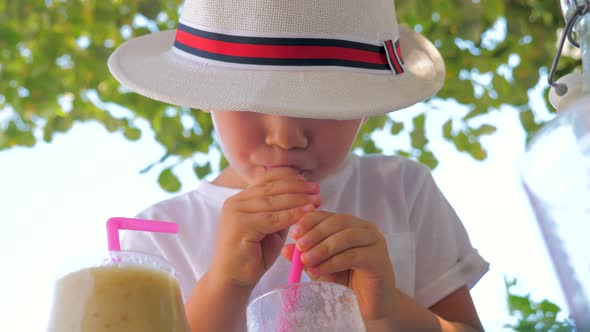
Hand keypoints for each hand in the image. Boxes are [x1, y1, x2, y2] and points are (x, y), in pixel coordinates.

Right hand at [210, 167, 321, 288]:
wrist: (232, 281)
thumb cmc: (254, 257)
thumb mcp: (270, 228)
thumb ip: (281, 212)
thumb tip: (303, 196)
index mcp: (240, 199)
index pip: (267, 181)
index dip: (290, 179)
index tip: (310, 182)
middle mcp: (235, 202)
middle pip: (271, 188)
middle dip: (297, 188)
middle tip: (317, 189)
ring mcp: (236, 213)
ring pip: (274, 202)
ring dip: (298, 199)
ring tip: (317, 199)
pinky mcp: (240, 226)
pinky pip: (273, 218)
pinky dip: (292, 214)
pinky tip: (308, 212)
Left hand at [282, 211, 396, 323]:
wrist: (369, 304)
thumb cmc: (345, 281)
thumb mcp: (320, 265)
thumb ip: (305, 255)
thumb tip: (285, 249)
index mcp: (349, 224)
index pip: (327, 215)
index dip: (309, 221)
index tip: (293, 233)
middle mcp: (364, 228)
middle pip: (337, 222)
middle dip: (315, 234)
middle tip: (299, 247)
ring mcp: (374, 241)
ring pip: (346, 237)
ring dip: (323, 248)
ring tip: (306, 260)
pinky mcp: (379, 258)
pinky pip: (353, 256)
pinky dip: (333, 262)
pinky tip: (319, 271)